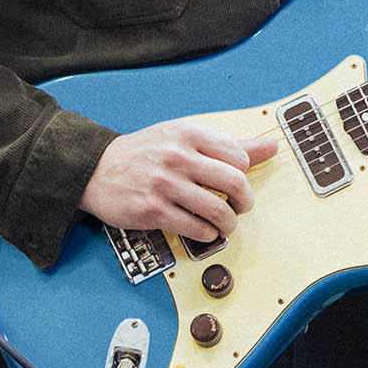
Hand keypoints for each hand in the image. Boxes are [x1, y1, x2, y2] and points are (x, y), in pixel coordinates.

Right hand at [79, 119, 278, 243]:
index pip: (239, 156)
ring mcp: (165, 184)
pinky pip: (196, 228)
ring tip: (224, 222)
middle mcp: (178, 156)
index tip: (238, 182)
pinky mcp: (154, 211)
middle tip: (241, 206)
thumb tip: (271, 147)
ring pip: (218, 209)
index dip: (245, 174)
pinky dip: (208, 233)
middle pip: (235, 183)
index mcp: (188, 133)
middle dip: (245, 201)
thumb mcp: (185, 137)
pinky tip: (204, 229)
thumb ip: (230, 145)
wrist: (97, 169)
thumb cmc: (146, 152)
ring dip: (229, 222)